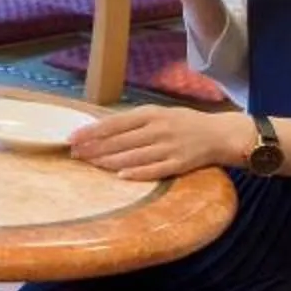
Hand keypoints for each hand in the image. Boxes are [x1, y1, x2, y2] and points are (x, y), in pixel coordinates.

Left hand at [68, 106, 251, 181]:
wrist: (219, 134)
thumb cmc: (183, 123)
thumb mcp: (158, 114)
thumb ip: (133, 122)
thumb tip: (100, 129)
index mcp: (151, 114)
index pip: (114, 123)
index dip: (91, 132)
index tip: (71, 138)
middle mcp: (158, 129)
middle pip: (120, 141)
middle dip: (94, 149)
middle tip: (74, 155)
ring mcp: (169, 147)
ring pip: (133, 156)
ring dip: (109, 162)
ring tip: (90, 165)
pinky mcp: (179, 164)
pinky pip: (155, 170)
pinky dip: (137, 173)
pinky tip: (120, 176)